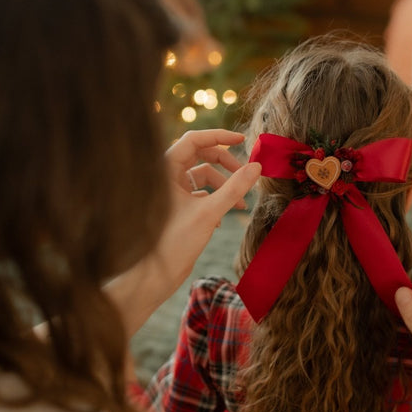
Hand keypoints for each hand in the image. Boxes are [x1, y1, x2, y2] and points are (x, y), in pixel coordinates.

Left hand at [106, 129, 260, 333]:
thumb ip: (234, 187)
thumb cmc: (174, 243)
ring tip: (239, 206)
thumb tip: (257, 167)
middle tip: (245, 174)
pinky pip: (201, 194)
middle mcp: (166, 177)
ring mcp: (172, 193)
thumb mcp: (209, 212)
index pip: (194, 140)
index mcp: (165, 170)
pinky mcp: (178, 208)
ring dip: (223, 187)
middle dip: (225, 165)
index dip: (219, 136)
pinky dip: (215, 200)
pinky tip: (221, 220)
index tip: (242, 139)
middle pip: (201, 156)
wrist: (153, 275)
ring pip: (203, 177)